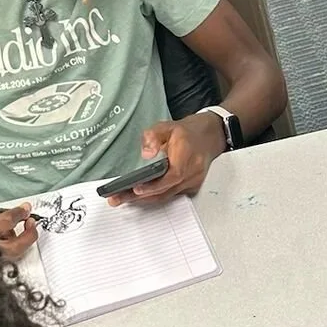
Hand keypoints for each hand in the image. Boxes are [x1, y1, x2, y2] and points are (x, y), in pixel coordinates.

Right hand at [0, 201, 36, 260]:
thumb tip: (10, 211)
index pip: (4, 222)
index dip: (19, 214)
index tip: (25, 209)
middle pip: (13, 248)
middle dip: (28, 236)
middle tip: (31, 224)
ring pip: (7, 257)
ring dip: (17, 243)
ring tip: (12, 230)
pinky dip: (4, 250)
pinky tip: (0, 240)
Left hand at [107, 113, 224, 205]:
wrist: (209, 137)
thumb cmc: (188, 133)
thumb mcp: (167, 126)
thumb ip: (153, 137)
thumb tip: (146, 153)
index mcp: (187, 157)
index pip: (171, 177)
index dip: (153, 186)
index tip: (136, 189)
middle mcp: (191, 173)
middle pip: (164, 191)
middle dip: (139, 196)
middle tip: (117, 198)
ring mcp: (192, 183)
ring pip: (166, 196)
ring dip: (144, 199)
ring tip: (123, 199)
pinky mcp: (190, 188)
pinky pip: (170, 195)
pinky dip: (154, 196)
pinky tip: (139, 196)